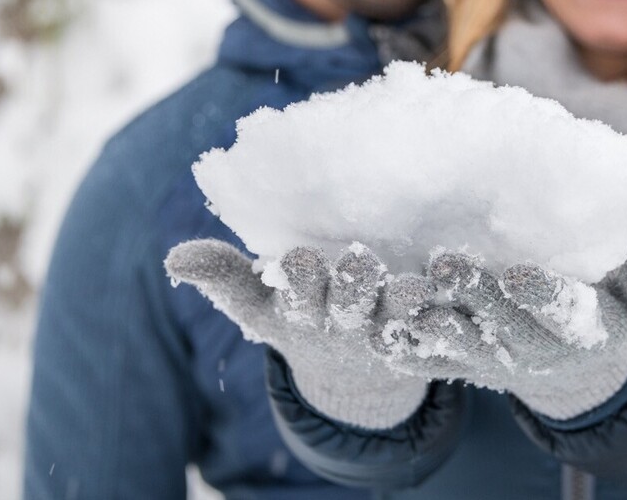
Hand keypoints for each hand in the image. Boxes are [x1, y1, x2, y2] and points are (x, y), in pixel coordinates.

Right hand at [165, 239, 427, 428]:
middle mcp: (342, 318)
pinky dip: (442, 310)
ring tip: (413, 286)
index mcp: (301, 306)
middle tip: (356, 260)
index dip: (297, 275)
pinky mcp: (419, 329)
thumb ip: (222, 274)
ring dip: (402, 298)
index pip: (295, 284)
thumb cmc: (294, 314)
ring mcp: (382, 325)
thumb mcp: (255, 302)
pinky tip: (451, 294)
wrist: (348, 368)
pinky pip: (434, 321)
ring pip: (394, 309)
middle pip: (346, 296)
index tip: (299, 259)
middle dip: (350, 280)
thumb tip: (175, 257)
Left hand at [379, 236, 626, 419]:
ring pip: (456, 344)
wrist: (569, 347)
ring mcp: (491, 357)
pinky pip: (425, 356)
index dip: (542, 297)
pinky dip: (400, 343)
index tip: (517, 274)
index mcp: (582, 330)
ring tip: (399, 292)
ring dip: (427, 323)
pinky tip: (374, 324)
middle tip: (446, 264)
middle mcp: (534, 350)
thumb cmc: (609, 297)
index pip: (565, 313)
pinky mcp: (455, 358)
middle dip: (475, 298)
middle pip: (502, 328)